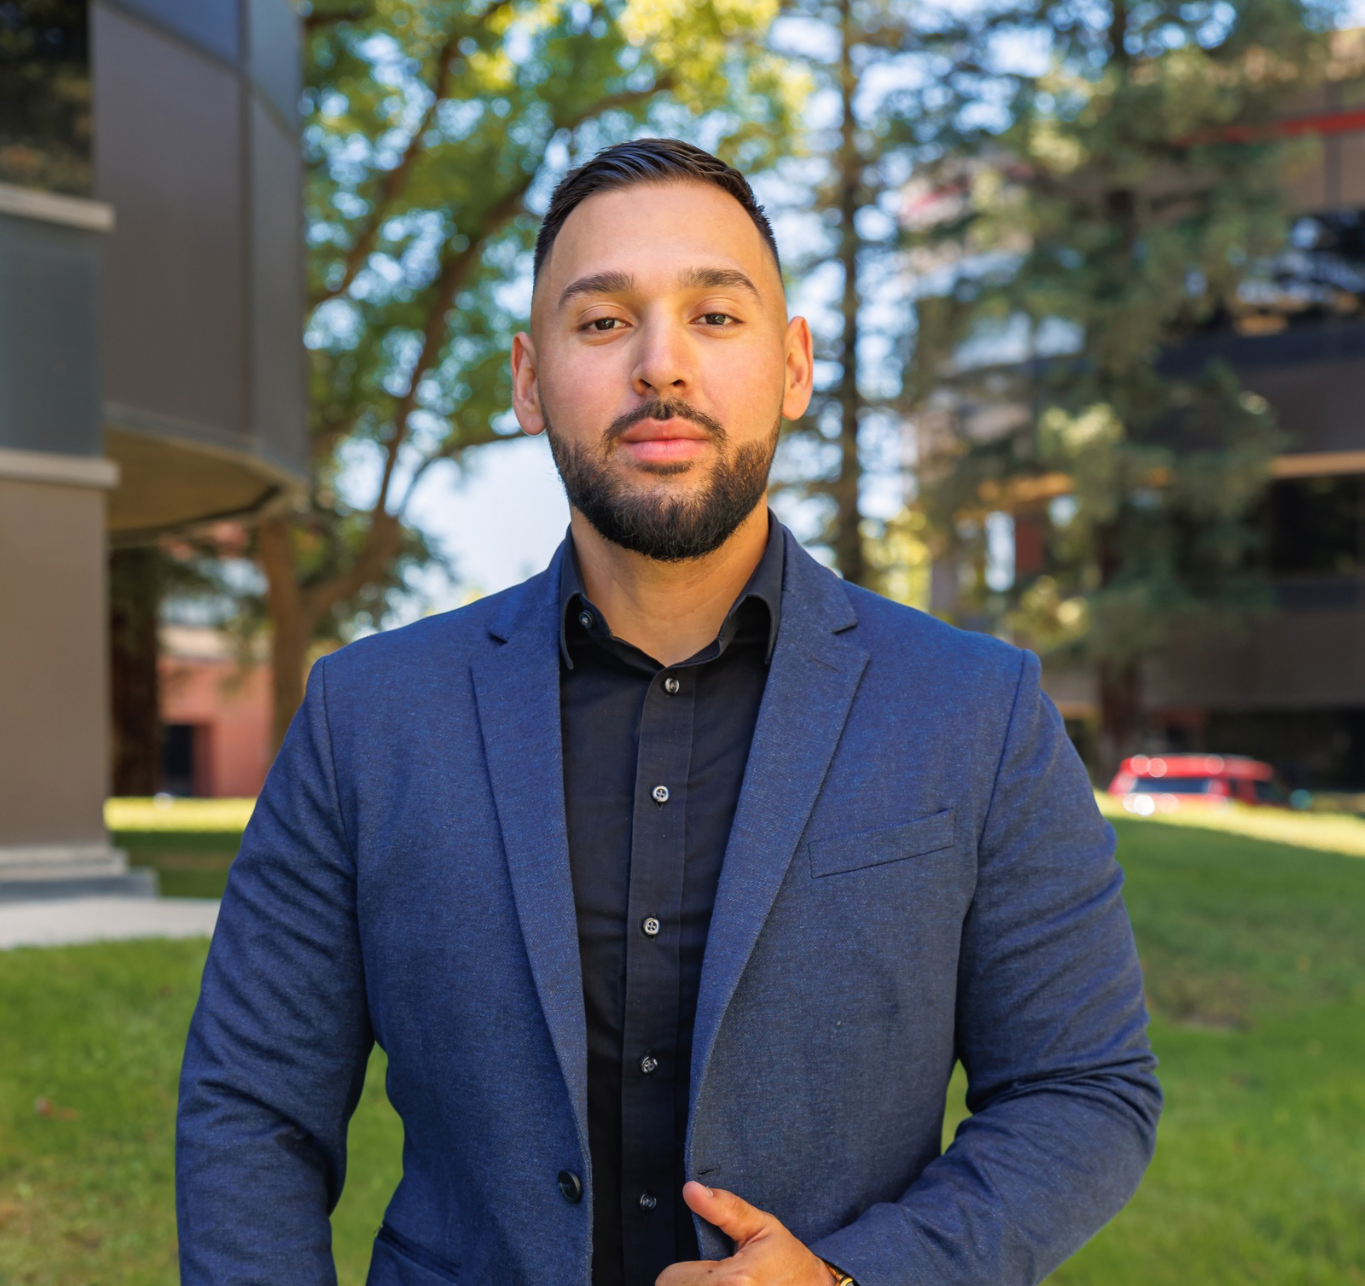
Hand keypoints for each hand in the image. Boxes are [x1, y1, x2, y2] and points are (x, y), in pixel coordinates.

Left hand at [655, 1181, 833, 1284]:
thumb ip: (724, 1208)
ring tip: (720, 1285)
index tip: (700, 1266)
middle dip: (688, 1283)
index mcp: (733, 1281)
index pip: (670, 1279)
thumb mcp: (761, 1226)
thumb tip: (692, 1190)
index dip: (681, 1270)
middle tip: (713, 1277)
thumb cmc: (790, 1263)